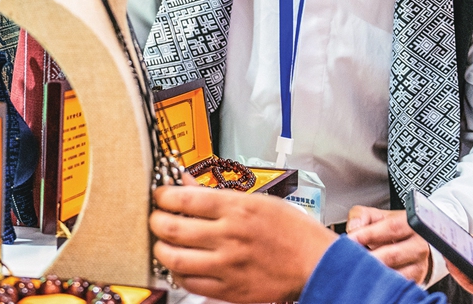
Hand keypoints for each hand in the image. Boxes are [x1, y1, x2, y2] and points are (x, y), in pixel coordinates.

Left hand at [150, 186, 336, 302]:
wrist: (316, 264)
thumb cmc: (292, 231)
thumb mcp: (258, 200)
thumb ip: (218, 194)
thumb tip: (187, 183)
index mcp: (237, 207)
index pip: (183, 198)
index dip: (163, 196)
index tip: (160, 196)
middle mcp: (229, 235)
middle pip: (171, 228)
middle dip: (156, 222)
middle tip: (157, 219)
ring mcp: (228, 264)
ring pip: (175, 259)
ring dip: (161, 250)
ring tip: (164, 244)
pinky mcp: (230, 289)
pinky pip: (190, 283)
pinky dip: (178, 274)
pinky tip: (181, 266)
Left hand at [345, 206, 431, 283]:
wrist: (410, 246)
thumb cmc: (390, 230)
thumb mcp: (376, 216)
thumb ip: (361, 216)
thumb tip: (353, 228)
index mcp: (411, 223)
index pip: (391, 227)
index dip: (369, 234)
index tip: (350, 239)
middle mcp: (419, 245)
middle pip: (393, 254)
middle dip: (368, 257)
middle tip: (350, 258)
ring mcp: (419, 265)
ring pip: (394, 273)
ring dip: (373, 272)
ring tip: (356, 269)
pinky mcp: (414, 281)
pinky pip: (395, 285)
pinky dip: (379, 283)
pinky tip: (367, 278)